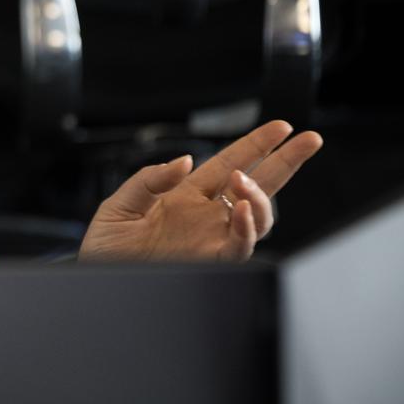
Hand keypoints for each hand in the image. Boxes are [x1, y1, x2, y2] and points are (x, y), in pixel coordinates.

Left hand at [77, 120, 323, 261]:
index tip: (281, 127)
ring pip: (256, 216)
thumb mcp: (120, 204)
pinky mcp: (209, 260)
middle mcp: (206, 216)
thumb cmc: (106, 246)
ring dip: (258, 194)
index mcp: (186, 195)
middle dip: (285, 162)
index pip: (230, 163)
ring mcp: (210, 238)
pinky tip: (240, 209)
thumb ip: (150, 179)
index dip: (256, 145)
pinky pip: (240, 246)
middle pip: (256, 184)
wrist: (94, 276)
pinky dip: (246, 228)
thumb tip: (186, 161)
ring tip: (244, 179)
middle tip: (309, 140)